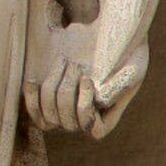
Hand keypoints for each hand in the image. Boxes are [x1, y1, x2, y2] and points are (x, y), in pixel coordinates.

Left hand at [23, 20, 145, 135]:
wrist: (105, 34)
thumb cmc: (126, 51)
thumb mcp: (133, 66)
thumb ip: (121, 84)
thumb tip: (99, 99)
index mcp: (107, 116)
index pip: (95, 130)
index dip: (87, 111)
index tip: (87, 80)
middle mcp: (85, 118)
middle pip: (69, 122)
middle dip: (69, 92)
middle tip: (76, 64)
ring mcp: (66, 112)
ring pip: (51, 116)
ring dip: (54, 89)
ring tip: (64, 61)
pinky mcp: (49, 101)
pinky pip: (36, 113)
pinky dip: (32, 100)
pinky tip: (33, 81)